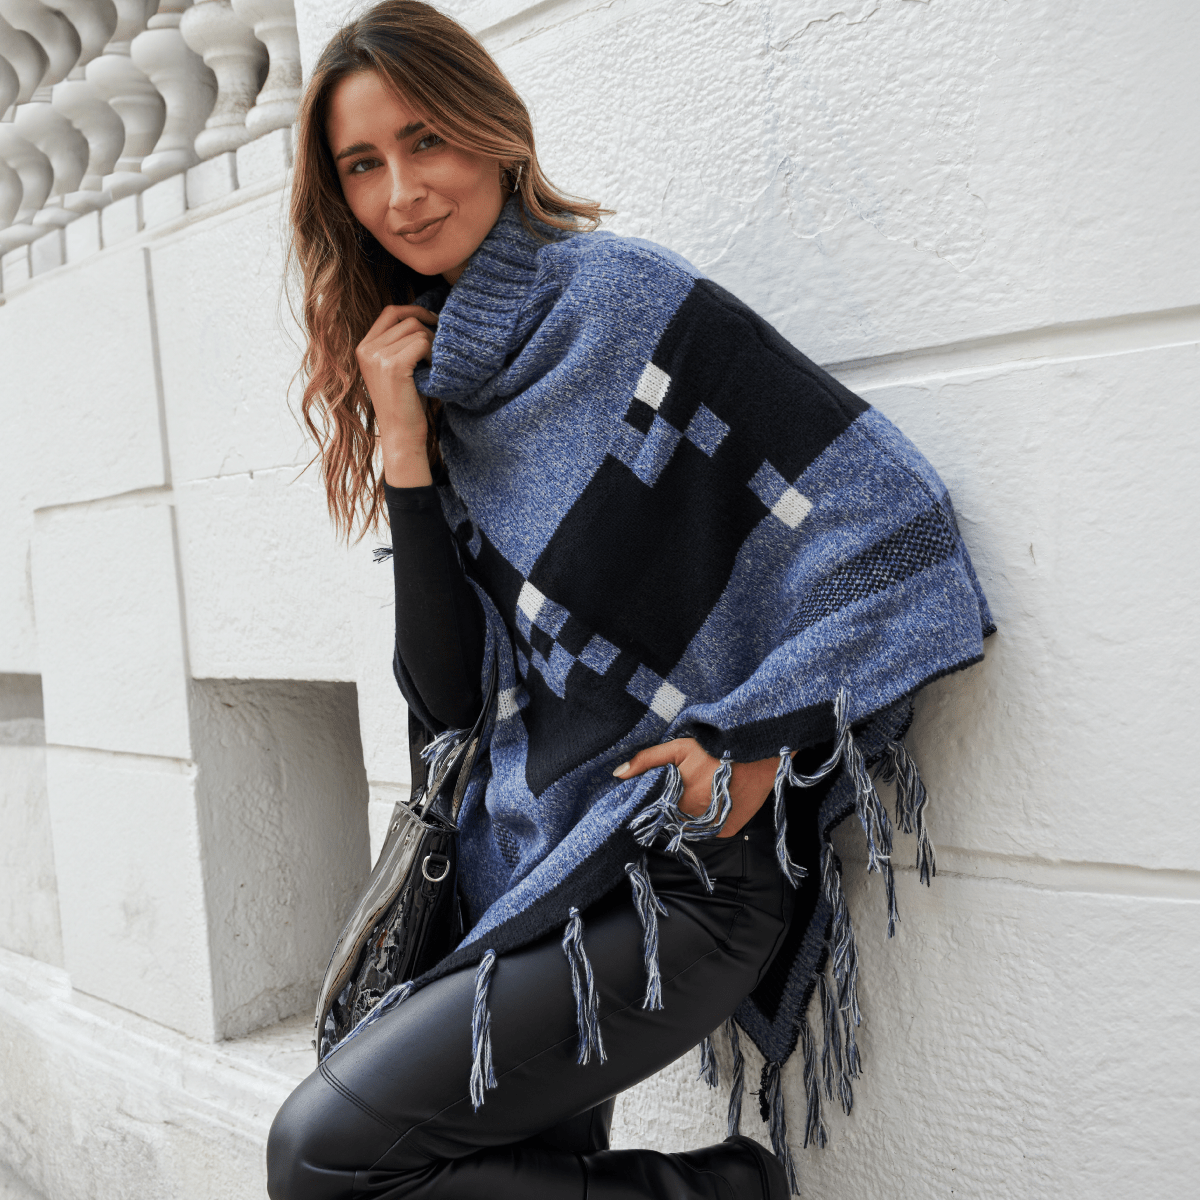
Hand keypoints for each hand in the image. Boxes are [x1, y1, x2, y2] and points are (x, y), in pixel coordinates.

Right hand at [355, 305, 438, 486]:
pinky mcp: (392, 365)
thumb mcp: (396, 368)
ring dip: (433, 345)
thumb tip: (424, 316)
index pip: (391, 312)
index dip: (415, 311)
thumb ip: (400, 343)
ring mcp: (377, 356)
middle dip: (428, 331)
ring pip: (417, 330)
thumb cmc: (405, 404)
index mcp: (363, 347)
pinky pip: (422, 343)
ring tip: (433, 366)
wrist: (401, 436)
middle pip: (406, 319)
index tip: (433, 322)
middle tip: (439, 351)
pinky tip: (433, 371)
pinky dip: (433, 355)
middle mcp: (366, 349)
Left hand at [613, 738, 778, 838]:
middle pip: (675, 818)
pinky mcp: (726, 831)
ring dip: (694, 814)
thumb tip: (618, 774)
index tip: (671, 792)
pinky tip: (718, 800)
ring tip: (706, 791)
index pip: (659, 811)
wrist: (757, 754)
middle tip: (694, 786)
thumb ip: (647, 761)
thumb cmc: (714, 749)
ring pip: (692, 826)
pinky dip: (711, 819)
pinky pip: (710, 830)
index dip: (663, 802)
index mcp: (676, 800)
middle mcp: (692, 818)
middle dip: (679, 806)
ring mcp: (710, 827)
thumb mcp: (678, 748)